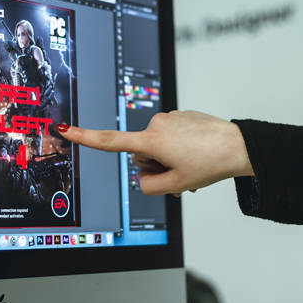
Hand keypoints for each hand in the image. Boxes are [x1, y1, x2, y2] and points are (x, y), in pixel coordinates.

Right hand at [57, 110, 253, 195]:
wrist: (238, 146)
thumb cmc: (210, 163)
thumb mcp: (175, 186)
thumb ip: (149, 186)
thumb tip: (143, 175)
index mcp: (151, 140)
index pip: (110, 141)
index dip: (84, 137)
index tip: (64, 128)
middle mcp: (156, 124)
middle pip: (141, 155)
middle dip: (157, 166)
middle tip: (181, 174)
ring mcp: (170, 118)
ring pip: (158, 147)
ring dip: (170, 159)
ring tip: (192, 165)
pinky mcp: (181, 116)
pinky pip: (171, 137)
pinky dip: (180, 149)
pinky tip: (198, 153)